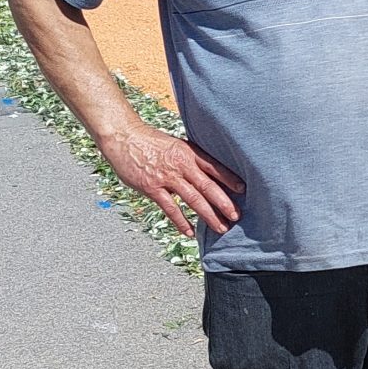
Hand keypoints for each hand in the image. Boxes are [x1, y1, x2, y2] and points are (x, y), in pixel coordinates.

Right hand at [95, 121, 243, 236]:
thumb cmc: (150, 141)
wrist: (123, 137)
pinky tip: (190, 231)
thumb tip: (208, 172)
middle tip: (237, 216)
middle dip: (224, 203)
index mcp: (189, 152)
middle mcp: (182, 165)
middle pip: (208, 186)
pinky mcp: (152, 187)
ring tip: (221, 228)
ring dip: (209, 215)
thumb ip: (191, 158)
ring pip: (193, 199)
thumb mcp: (176, 145)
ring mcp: (167, 177)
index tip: (244, 190)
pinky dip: (181, 221)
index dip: (230, 179)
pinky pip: (170, 208)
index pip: (215, 167)